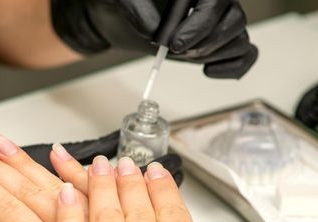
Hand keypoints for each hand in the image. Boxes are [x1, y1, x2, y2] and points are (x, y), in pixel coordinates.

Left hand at [51, 0, 257, 78]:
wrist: (118, 17)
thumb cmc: (121, 3)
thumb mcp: (121, 2)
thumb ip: (137, 11)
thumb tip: (154, 32)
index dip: (201, 24)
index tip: (174, 45)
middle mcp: (213, 1)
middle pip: (234, 20)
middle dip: (205, 43)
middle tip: (175, 51)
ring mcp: (219, 21)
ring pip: (240, 38)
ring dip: (214, 55)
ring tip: (185, 57)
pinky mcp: (218, 43)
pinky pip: (246, 54)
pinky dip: (233, 68)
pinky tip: (208, 71)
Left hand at [55, 157, 256, 221]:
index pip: (171, 212)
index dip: (162, 187)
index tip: (154, 171)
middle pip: (134, 208)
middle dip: (128, 180)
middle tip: (123, 162)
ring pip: (102, 217)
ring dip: (97, 186)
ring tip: (96, 166)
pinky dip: (67, 215)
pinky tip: (64, 195)